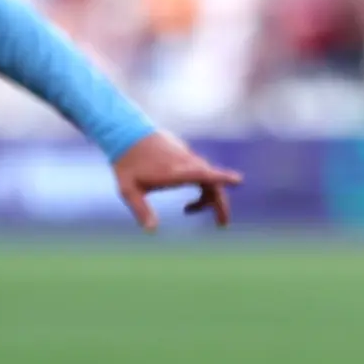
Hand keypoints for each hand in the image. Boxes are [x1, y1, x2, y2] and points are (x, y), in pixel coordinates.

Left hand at [114, 130, 242, 231]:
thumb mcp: (129, 190)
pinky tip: (187, 206)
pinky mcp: (184, 156)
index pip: (204, 174)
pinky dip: (202, 191)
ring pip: (208, 179)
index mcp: (175, 171)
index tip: (238, 180)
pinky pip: (202, 174)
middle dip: (219, 205)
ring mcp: (186, 157)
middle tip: (222, 225)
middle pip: (212, 183)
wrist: (125, 132)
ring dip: (207, 199)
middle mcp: (186, 162)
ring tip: (189, 212)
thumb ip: (141, 210)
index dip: (222, 177)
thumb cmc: (126, 163)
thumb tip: (151, 231)